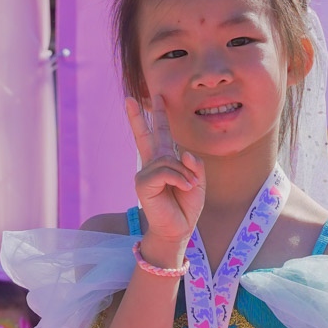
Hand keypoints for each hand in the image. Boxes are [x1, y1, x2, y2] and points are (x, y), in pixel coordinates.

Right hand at [124, 93, 204, 266]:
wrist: (178, 229)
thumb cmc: (186, 206)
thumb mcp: (198, 182)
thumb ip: (194, 164)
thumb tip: (183, 152)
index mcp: (164, 161)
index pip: (159, 135)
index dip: (156, 116)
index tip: (153, 98)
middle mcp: (152, 164)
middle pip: (145, 135)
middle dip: (138, 116)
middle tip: (129, 98)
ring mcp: (145, 173)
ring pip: (169, 160)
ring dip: (185, 174)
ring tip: (189, 187)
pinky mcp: (143, 184)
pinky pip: (166, 172)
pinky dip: (179, 180)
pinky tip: (185, 188)